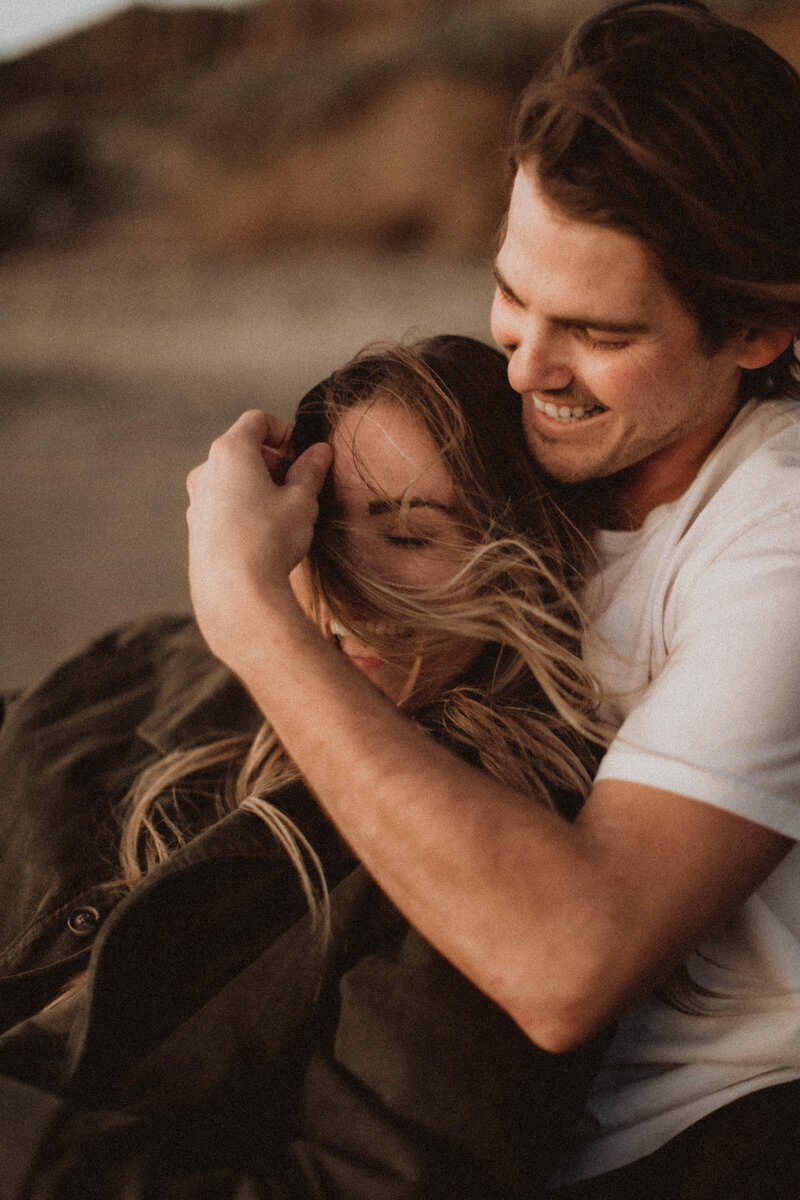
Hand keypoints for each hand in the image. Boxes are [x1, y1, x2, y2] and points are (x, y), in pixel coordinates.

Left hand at [186, 410, 331, 660]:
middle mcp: (206, 470)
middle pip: (243, 449)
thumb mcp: (302, 500)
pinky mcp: (196, 527)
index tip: (303, 454)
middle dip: (274, 461)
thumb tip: (320, 452)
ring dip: (259, 486)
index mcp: (231, 451)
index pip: (257, 421)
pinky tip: (265, 533)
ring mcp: (197, 499)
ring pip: (232, 479)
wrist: (235, 591)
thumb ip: (311, 470)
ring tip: (285, 513)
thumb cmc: (269, 539)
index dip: (285, 431)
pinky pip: (223, 504)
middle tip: (300, 485)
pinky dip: (244, 506)